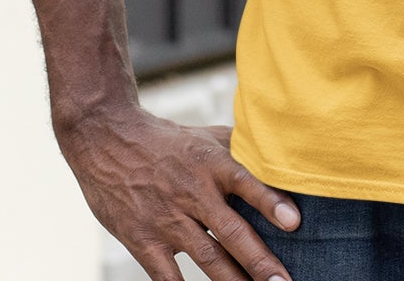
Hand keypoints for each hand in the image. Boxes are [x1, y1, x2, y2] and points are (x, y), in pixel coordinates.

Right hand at [58, 106, 300, 280]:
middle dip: (259, 260)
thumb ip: (241, 151)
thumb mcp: (206, 136)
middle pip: (231, 230)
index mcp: (211, 163)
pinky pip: (167, 278)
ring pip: (207, 258)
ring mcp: (167, 220)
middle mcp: (192, 192)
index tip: (294, 222)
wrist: (108, 142)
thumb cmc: (168, 141)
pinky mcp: (143, 242)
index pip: (246, 181)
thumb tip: (279, 159)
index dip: (270, 201)